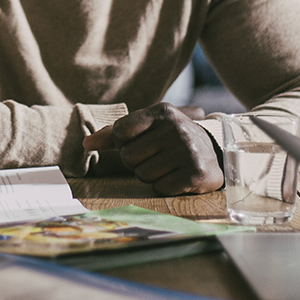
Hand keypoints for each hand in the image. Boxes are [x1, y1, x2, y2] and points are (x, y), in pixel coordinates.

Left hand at [81, 103, 222, 194]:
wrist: (214, 152)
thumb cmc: (171, 139)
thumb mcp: (148, 127)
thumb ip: (115, 134)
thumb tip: (85, 143)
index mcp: (162, 112)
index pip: (120, 132)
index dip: (125, 143)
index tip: (141, 142)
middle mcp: (176, 128)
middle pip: (128, 157)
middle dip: (137, 162)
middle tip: (157, 157)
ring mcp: (187, 151)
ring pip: (142, 175)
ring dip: (151, 175)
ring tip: (169, 166)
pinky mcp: (194, 174)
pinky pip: (160, 188)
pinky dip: (165, 187)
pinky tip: (178, 177)